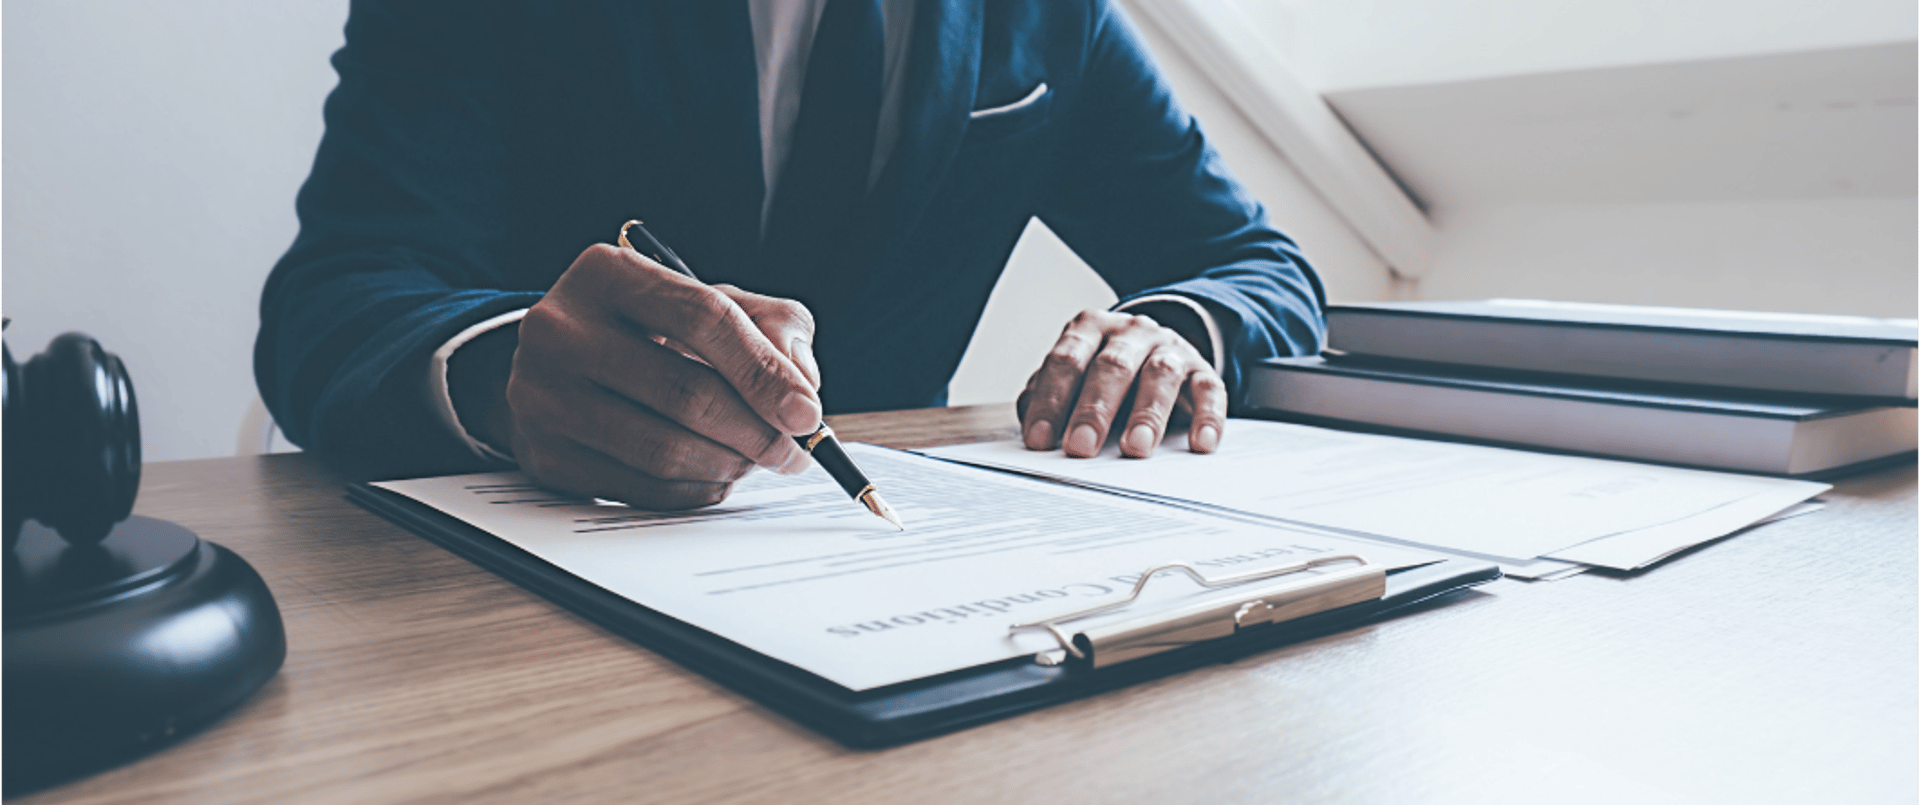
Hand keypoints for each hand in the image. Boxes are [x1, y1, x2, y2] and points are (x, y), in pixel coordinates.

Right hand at [456, 244, 823, 508]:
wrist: (564, 365)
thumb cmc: (655, 331)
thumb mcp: (716, 302)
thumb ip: (775, 327)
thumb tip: (801, 385)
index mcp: (608, 274)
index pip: (702, 317)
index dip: (763, 372)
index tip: (806, 413)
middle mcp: (560, 330)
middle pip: (685, 392)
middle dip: (757, 432)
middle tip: (792, 452)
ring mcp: (542, 396)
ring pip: (663, 450)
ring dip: (729, 465)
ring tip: (754, 460)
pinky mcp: (544, 456)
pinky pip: (640, 489)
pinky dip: (694, 490)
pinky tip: (715, 474)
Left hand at [1016, 309, 1225, 458]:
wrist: (1157, 348)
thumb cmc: (1105, 373)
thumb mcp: (1074, 375)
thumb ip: (1049, 395)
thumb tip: (1031, 428)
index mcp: (1090, 330)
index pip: (1066, 361)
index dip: (1051, 401)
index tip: (1040, 439)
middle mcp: (1131, 333)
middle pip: (1111, 367)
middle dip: (1094, 409)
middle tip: (1081, 446)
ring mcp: (1169, 349)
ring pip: (1160, 374)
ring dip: (1147, 413)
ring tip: (1136, 447)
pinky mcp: (1203, 370)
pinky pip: (1209, 390)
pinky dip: (1207, 417)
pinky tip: (1200, 442)